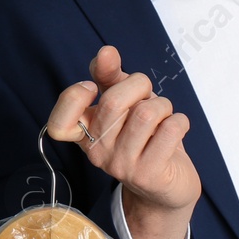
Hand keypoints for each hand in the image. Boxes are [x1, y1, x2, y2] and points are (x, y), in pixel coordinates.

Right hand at [46, 45, 200, 238]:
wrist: (168, 186)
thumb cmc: (144, 136)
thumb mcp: (125, 102)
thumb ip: (109, 76)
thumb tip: (105, 52)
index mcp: (85, 134)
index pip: (59, 123)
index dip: (73, 97)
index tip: (92, 87)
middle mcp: (98, 153)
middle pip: (114, 102)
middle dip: (139, 84)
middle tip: (147, 95)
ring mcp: (122, 166)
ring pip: (146, 113)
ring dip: (163, 105)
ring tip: (163, 115)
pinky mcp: (150, 175)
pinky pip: (170, 129)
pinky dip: (179, 120)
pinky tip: (175, 129)